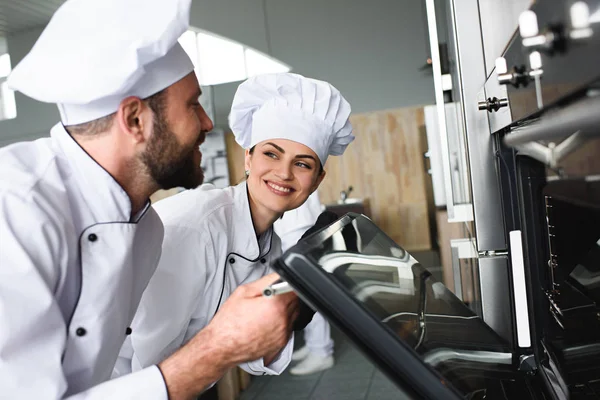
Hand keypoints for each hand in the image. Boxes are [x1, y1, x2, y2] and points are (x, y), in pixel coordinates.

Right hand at [159, 273, 297, 398]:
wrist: (221, 346)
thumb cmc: (229, 322)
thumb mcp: (244, 292)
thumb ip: (265, 281)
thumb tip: (279, 275)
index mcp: (276, 305)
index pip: (294, 288)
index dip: (287, 285)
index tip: (281, 285)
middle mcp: (283, 321)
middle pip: (296, 302)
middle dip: (286, 297)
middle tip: (271, 297)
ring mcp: (283, 334)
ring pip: (294, 315)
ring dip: (285, 310)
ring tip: (267, 310)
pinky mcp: (281, 344)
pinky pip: (288, 329)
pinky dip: (282, 323)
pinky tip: (267, 322)